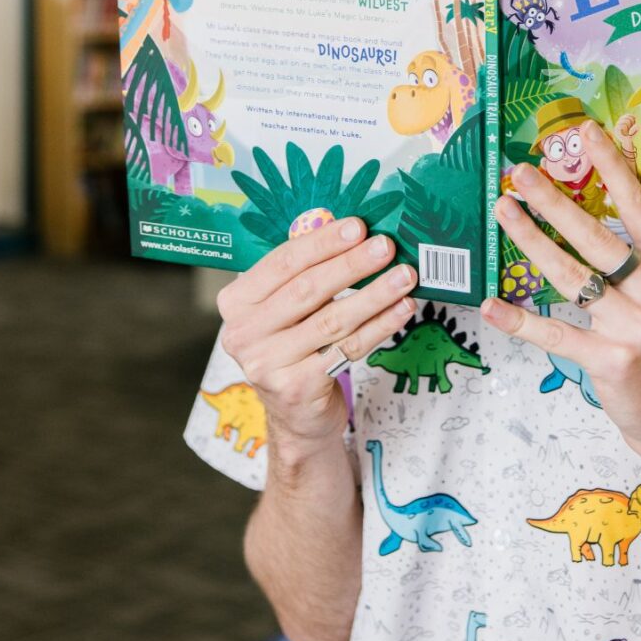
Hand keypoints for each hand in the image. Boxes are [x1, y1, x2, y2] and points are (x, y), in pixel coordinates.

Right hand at [218, 218, 415, 448]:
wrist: (294, 414)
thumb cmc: (294, 345)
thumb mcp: (285, 308)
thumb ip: (305, 272)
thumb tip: (351, 231)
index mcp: (236, 301)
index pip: (282, 262)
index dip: (323, 242)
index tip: (358, 226)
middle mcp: (243, 333)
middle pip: (308, 289)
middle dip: (352, 264)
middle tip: (386, 246)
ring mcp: (267, 364)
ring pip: (332, 320)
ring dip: (374, 294)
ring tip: (404, 276)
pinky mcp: (297, 389)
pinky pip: (348, 348)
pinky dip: (379, 326)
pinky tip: (401, 309)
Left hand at [483, 122, 640, 465]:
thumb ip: (636, 259)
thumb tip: (585, 212)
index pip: (639, 209)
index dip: (612, 169)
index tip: (586, 133)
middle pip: (597, 237)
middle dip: (554, 201)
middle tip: (520, 173)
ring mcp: (636, 327)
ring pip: (572, 277)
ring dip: (531, 242)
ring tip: (504, 213)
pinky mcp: (611, 361)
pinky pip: (557, 333)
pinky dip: (521, 321)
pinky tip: (493, 306)